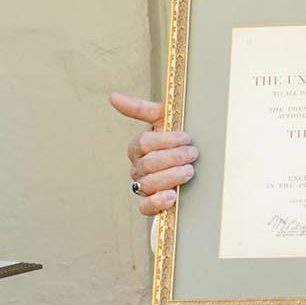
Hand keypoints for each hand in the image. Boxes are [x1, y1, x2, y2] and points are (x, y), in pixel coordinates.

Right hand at [110, 90, 196, 216]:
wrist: (191, 164)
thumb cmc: (176, 140)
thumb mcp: (163, 120)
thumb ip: (140, 108)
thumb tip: (113, 96)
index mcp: (138, 147)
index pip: (144, 143)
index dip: (167, 140)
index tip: (186, 137)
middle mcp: (137, 167)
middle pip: (148, 163)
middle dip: (174, 157)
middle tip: (192, 154)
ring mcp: (142, 186)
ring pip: (148, 184)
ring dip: (172, 176)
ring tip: (189, 171)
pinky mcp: (149, 205)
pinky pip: (145, 208)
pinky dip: (158, 201)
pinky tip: (172, 195)